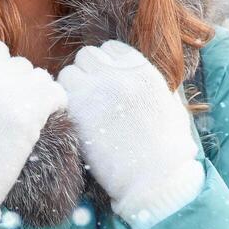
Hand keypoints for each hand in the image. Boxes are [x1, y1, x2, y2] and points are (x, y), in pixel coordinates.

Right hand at [0, 39, 66, 223]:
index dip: (1, 68)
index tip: (1, 86)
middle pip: (20, 65)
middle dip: (21, 82)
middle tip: (18, 105)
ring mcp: (10, 95)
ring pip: (40, 77)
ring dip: (39, 92)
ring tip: (34, 111)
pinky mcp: (30, 114)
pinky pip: (56, 93)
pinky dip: (56, 102)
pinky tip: (49, 115)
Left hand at [57, 39, 204, 228]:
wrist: (155, 179)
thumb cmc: (168, 147)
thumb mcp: (170, 105)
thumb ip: (152, 84)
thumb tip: (137, 75)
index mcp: (142, 70)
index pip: (110, 49)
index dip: (107, 64)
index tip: (109, 81)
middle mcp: (117, 75)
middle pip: (86, 56)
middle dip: (87, 72)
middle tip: (92, 95)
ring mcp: (95, 93)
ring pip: (68, 73)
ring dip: (72, 88)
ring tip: (83, 109)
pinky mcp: (77, 113)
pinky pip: (59, 96)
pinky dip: (64, 106)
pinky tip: (76, 122)